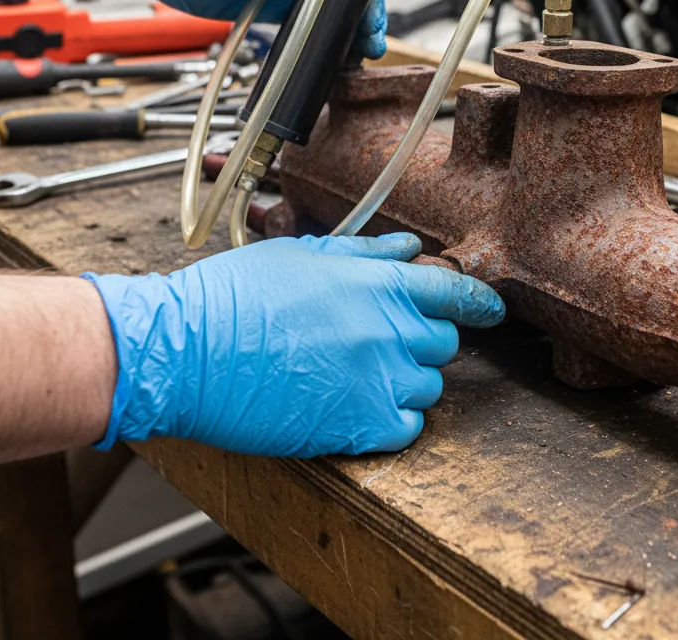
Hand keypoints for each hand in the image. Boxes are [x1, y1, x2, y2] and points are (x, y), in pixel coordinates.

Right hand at [84, 234, 503, 457]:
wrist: (186, 351)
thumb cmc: (234, 298)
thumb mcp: (302, 256)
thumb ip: (365, 254)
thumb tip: (407, 249)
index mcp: (376, 283)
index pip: (454, 291)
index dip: (480, 302)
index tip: (491, 311)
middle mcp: (387, 329)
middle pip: (444, 341)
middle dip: (422, 340)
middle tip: (384, 342)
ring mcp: (377, 379)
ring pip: (428, 386)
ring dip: (406, 380)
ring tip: (359, 375)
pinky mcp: (357, 425)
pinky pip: (407, 427)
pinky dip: (394, 420)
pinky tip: (360, 406)